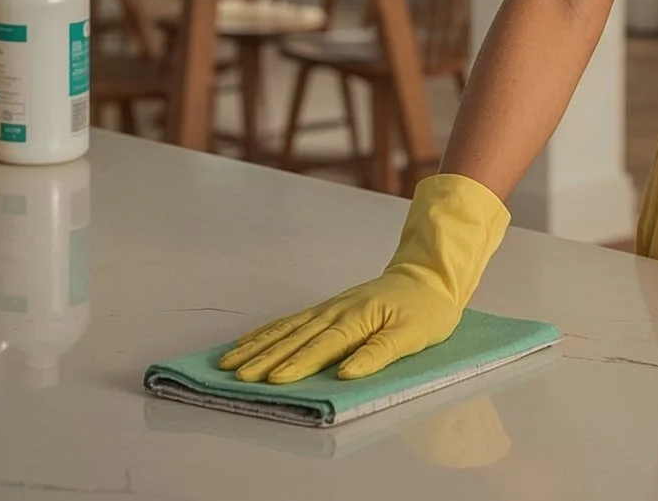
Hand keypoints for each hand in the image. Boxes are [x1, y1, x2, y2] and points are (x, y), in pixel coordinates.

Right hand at [218, 173, 508, 385]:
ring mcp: (328, 308)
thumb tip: (347, 373)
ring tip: (229, 363)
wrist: (428, 275)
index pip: (324, 346)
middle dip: (266, 359)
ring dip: (257, 346)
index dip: (299, 364)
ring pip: (286, 329)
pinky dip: (266, 332)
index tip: (274, 380)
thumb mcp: (414, 335)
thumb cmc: (426, 310)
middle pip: (296, 338)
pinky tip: (247, 342)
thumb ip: (379, 353)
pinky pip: (290, 321)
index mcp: (359, 319)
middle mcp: (337, 311)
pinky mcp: (326, 308)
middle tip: (238, 377)